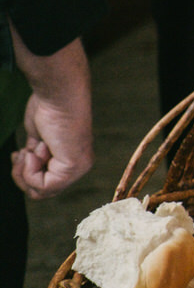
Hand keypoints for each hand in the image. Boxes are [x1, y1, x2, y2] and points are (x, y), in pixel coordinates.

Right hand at [9, 35, 91, 199]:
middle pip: (39, 192)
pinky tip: (33, 151)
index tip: (22, 152)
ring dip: (24, 173)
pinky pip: (42, 187)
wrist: (58, 95)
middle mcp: (79, 167)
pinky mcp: (72, 167)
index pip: (44, 184)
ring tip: (28, 151)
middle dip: (21, 175)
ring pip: (39, 192)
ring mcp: (77, 169)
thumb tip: (26, 163)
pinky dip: (28, 171)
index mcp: (73, 160)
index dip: (25, 173)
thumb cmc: (48, 109)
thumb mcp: (39, 137)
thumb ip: (37, 154)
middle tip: (22, 153)